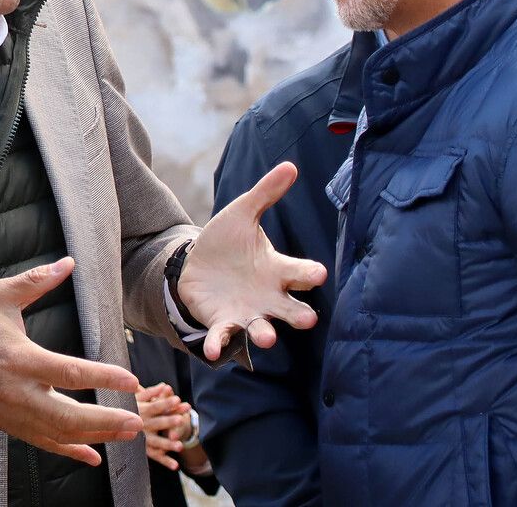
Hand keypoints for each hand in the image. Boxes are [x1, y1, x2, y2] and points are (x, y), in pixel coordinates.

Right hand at [0, 257, 142, 465]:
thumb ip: (36, 281)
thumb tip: (67, 263)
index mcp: (21, 359)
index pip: (71, 373)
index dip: (104, 378)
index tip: (132, 381)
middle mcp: (20, 393)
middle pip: (70, 416)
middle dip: (107, 421)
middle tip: (138, 420)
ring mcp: (14, 414)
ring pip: (61, 434)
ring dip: (97, 436)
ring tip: (127, 434)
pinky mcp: (10, 425)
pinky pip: (44, 443)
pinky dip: (70, 452)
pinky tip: (93, 456)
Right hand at [135, 382, 189, 469]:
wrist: (111, 425)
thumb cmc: (127, 408)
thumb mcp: (136, 398)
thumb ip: (150, 392)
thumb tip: (164, 386)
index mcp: (141, 410)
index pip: (156, 406)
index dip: (166, 403)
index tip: (177, 399)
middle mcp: (142, 425)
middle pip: (157, 423)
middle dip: (169, 421)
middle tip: (180, 420)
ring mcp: (142, 438)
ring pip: (156, 442)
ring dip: (168, 444)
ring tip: (180, 446)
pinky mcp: (143, 450)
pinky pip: (155, 457)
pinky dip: (165, 461)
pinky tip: (175, 465)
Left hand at [177, 161, 327, 360]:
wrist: (196, 263)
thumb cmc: (228, 241)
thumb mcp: (242, 213)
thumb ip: (266, 194)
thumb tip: (290, 166)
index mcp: (276, 269)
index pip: (299, 273)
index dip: (309, 274)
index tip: (320, 274)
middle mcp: (268, 296)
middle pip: (289, 309)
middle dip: (298, 315)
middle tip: (308, 319)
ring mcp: (247, 312)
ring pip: (261, 328)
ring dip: (264, 334)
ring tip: (268, 338)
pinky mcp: (222, 322)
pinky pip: (223, 336)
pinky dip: (219, 345)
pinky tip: (212, 352)